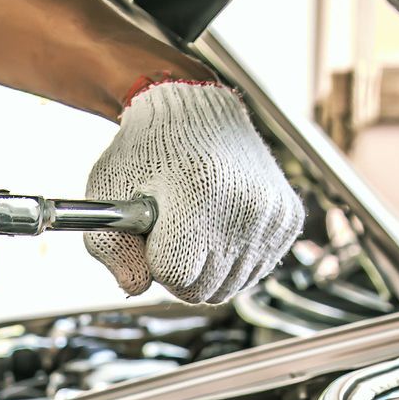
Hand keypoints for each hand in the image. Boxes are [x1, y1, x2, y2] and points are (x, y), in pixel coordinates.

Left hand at [85, 79, 303, 304]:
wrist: (196, 109)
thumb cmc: (146, 150)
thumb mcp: (110, 190)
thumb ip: (111, 247)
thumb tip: (137, 287)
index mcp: (197, 198)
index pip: (175, 277)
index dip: (155, 260)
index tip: (154, 232)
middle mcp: (244, 207)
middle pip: (203, 290)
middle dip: (180, 270)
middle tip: (173, 230)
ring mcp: (271, 215)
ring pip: (229, 288)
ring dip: (207, 269)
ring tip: (196, 226)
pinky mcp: (288, 219)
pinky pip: (255, 272)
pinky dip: (235, 260)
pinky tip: (221, 226)